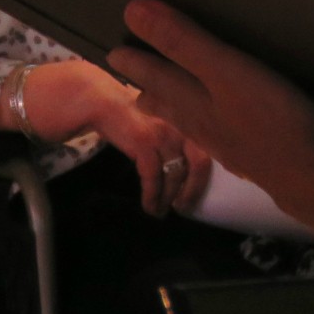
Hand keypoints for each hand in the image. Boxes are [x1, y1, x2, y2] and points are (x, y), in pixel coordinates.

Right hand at [86, 85, 214, 216]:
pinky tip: (148, 206)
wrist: (105, 102)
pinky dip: (152, 197)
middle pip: (199, 164)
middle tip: (183, 207)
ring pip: (175, 176)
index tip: (194, 194)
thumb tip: (185, 171)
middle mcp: (181, 126)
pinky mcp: (145, 142)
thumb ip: (178, 139)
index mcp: (190, 121)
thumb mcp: (164, 123)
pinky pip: (154, 178)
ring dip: (168, 199)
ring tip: (160, 212)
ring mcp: (164, 134)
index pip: (208, 152)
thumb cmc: (134, 114)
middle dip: (193, 190)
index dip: (203, 178)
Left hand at [111, 0, 313, 230]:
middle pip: (168, 104)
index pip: (153, 77)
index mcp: (192, 104)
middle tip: (132, 73)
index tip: (113, 49)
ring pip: (191, 119)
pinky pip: (220, 129)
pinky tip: (224, 118)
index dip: (134, 60)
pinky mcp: (258, 150)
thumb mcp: (226, 72)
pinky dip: (210, 116)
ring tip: (167, 95)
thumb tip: (133, 12)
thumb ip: (182, 43)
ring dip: (176, 103)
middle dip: (150, 85)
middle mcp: (205, 125)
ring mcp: (232, 142)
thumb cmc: (274, 121)